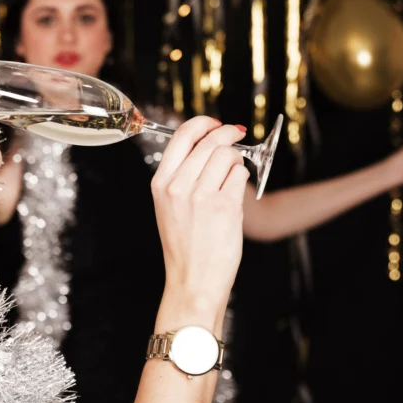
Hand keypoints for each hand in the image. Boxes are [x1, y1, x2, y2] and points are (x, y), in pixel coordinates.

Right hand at [151, 117, 247, 313]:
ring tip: (232, 177)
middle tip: (238, 135)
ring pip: (227, 155)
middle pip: (209, 141)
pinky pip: (240, 174)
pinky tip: (234, 194)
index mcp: (160, 184)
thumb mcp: (169, 207)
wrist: (193, 279)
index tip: (215, 123)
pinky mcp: (224, 206)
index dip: (203, 123)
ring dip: (236, 160)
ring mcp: (201, 195)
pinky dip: (241, 179)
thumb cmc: (185, 245)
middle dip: (228, 134)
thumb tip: (209, 144)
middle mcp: (177, 186)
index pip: (182, 135)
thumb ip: (183, 175)